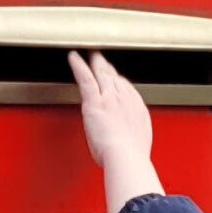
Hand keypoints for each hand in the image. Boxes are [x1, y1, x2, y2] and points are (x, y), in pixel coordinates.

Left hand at [69, 50, 159, 201]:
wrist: (126, 157)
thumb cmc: (131, 158)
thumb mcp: (138, 147)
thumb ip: (133, 141)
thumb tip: (132, 150)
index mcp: (138, 111)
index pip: (128, 91)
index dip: (120, 84)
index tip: (116, 81)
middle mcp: (126, 100)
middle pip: (116, 79)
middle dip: (110, 69)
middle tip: (103, 61)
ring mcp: (110, 98)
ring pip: (102, 74)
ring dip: (97, 63)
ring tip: (92, 54)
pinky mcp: (95, 101)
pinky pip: (85, 78)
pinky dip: (79, 66)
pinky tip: (73, 57)